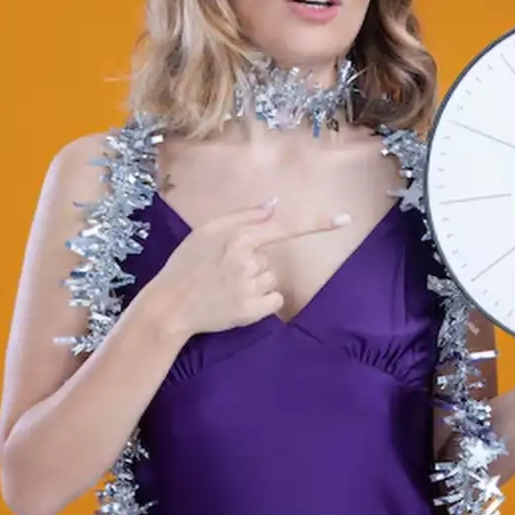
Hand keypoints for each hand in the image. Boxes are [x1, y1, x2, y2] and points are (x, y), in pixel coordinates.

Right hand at [145, 197, 350, 337]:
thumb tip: (273, 204)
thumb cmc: (186, 265)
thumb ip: (242, 215)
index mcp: (237, 237)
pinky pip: (275, 299)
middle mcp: (247, 260)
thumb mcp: (206, 230)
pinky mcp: (252, 311)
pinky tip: (237, 300)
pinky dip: (263, 301)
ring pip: (271, 278)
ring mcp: (250, 287)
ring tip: (226, 287)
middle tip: (222, 271)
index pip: (284, 227)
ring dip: (255, 282)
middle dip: (252, 262)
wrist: (170, 306)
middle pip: (269, 257)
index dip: (316, 223)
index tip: (344, 219)